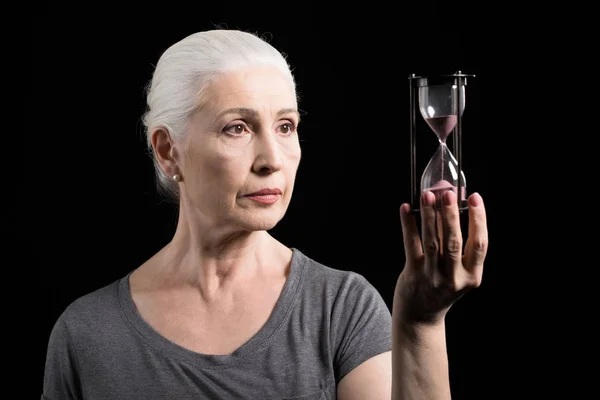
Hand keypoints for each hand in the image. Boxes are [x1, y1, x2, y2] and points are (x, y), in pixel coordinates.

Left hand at [394, 190, 487, 326]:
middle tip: (447, 193)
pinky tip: (405, 208)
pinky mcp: (413, 274)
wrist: (420, 316)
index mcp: (472, 276)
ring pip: (432, 242)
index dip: (479, 219)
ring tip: (427, 195)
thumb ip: (458, 239)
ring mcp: (432, 277)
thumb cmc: (442, 286)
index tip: (475, 197)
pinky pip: (410, 245)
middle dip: (451, 215)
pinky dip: (408, 225)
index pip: (480, 244)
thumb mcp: (459, 271)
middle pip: (454, 242)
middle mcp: (454, 278)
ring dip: (429, 216)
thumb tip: (451, 201)